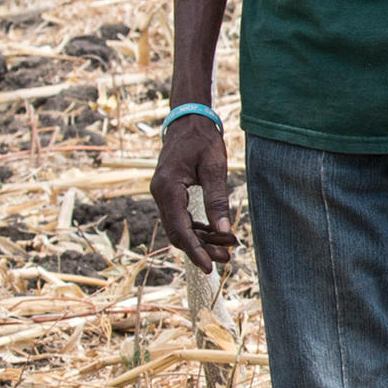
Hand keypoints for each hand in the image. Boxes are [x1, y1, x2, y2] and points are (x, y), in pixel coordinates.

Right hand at [154, 116, 237, 273]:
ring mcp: (163, 194)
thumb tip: (224, 231)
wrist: (188, 121)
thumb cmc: (202, 140)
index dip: (194, 250)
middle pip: (178, 232)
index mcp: (168, 188)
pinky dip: (198, 228)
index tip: (209, 267)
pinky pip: (181, 218)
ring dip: (201, 240)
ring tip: (227, 249)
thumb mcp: (215, 168)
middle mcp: (160, 194)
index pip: (179, 229)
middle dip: (201, 248)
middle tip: (227, 259)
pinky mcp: (170, 193)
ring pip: (179, 227)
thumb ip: (218, 199)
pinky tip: (217, 234)